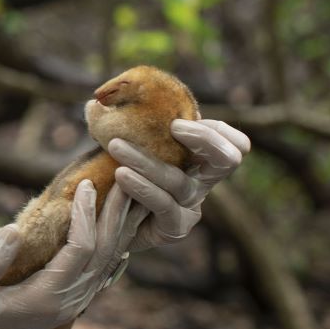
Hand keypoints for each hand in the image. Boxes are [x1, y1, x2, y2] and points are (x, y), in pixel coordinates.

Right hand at [0, 180, 134, 328]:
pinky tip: (119, 225)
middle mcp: (68, 300)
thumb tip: (14, 229)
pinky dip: (113, 242)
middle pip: (104, 252)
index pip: (80, 249)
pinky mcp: (70, 299)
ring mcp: (73, 302)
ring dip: (119, 226)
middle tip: (124, 179)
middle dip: (114, 214)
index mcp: (47, 296)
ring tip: (129, 195)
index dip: (85, 215)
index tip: (85, 184)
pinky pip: (102, 268)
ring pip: (108, 260)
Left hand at [109, 118, 250, 251]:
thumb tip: (95, 101)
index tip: (179, 121)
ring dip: (146, 160)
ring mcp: (190, 207)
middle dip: (206, 139)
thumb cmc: (118, 173)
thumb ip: (125, 124)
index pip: (234, 143)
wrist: (106, 219)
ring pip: (179, 180)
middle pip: (228, 159)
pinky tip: (121, 174)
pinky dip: (142, 187)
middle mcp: (201, 182)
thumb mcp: (128, 144)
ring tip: (116, 146)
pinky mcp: (173, 227)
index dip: (218, 131)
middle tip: (173, 127)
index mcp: (198, 158)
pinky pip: (163, 205)